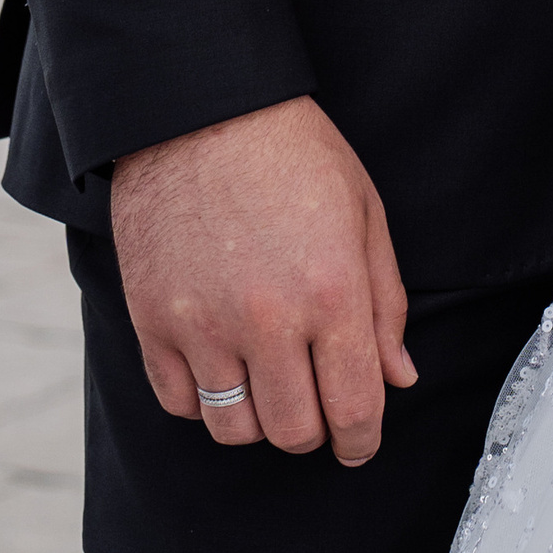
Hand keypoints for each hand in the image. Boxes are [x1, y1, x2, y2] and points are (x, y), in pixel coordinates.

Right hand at [110, 95, 416, 463]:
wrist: (200, 111)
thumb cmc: (294, 155)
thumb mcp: (364, 213)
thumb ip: (385, 304)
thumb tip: (398, 379)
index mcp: (331, 291)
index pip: (354, 408)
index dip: (362, 440)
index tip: (359, 442)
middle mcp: (267, 319)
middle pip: (293, 433)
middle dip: (314, 430)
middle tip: (316, 404)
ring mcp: (203, 325)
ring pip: (234, 429)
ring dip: (258, 419)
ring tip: (268, 381)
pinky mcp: (153, 322)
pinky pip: (180, 403)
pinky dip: (204, 399)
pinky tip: (222, 363)